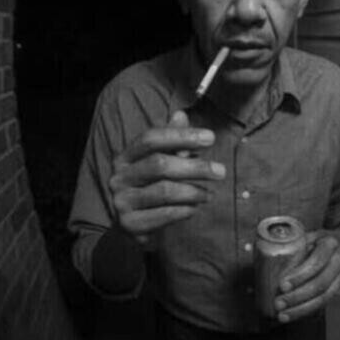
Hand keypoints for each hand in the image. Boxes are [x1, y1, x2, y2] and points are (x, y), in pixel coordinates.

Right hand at [109, 110, 224, 243]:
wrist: (130, 224)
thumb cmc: (150, 186)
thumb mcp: (159, 160)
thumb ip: (170, 140)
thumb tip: (181, 114)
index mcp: (126, 156)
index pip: (151, 138)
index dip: (182, 136)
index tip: (211, 138)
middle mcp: (119, 177)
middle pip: (160, 164)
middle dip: (195, 167)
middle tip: (221, 171)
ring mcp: (121, 201)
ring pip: (164, 191)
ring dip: (193, 191)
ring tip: (210, 194)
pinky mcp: (130, 224)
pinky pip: (164, 215)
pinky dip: (184, 210)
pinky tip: (196, 208)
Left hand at [273, 229, 339, 322]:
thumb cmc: (322, 239)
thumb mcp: (310, 236)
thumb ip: (297, 248)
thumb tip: (276, 267)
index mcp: (331, 243)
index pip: (316, 262)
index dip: (299, 275)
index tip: (282, 285)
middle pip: (320, 283)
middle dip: (297, 296)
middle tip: (279, 303)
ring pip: (324, 297)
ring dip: (302, 309)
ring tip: (283, 314)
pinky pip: (325, 302)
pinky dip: (308, 310)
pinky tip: (294, 313)